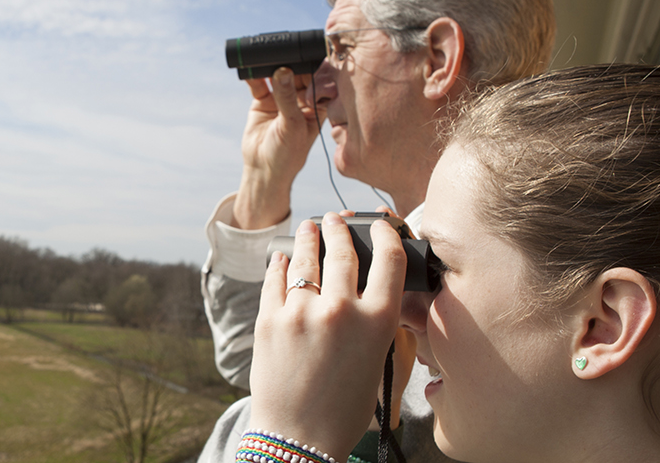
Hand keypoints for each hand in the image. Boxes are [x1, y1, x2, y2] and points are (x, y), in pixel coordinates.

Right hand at [232, 67, 324, 229]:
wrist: (263, 170)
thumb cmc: (288, 154)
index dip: (314, 65)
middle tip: (282, 52)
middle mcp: (301, 98)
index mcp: (318, 104)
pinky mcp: (263, 100)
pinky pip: (259, 82)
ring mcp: (282, 98)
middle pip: (297, 72)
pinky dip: (254, 75)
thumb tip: (282, 71)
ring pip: (278, 75)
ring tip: (264, 57)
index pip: (318, 79)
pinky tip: (250, 69)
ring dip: (271, 66)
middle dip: (291, 62)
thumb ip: (287, 98)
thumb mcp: (292, 125)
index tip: (305, 53)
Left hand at [248, 212, 407, 460]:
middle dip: (338, 229)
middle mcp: (341, 311)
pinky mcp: (268, 321)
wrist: (299, 440)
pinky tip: (281, 258)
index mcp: (377, 323)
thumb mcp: (377, 363)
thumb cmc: (344, 410)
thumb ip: (376, 323)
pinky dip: (278, 265)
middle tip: (334, 219)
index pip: (390, 260)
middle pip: (342, 251)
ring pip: (305, 259)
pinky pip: (274, 280)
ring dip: (308, 238)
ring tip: (308, 227)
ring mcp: (301, 313)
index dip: (387, 234)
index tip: (381, 226)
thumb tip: (368, 291)